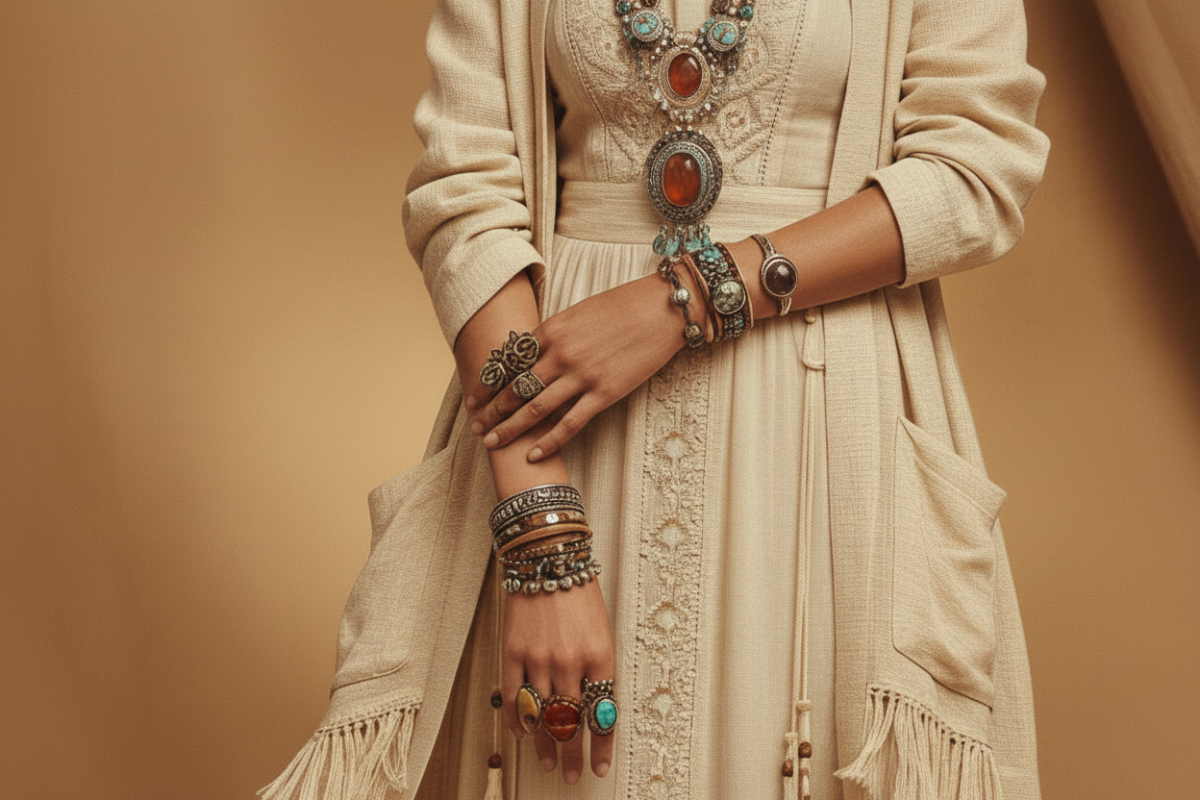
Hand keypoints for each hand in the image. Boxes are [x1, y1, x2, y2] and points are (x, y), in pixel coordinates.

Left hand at [467, 269, 695, 460]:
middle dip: (492, 410)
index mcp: (552, 330)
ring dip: (510, 428)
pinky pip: (570, 423)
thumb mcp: (579, 312)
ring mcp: (582, 375)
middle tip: (475, 427)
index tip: (475, 398)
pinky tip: (533, 454)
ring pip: (535, 408)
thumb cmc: (624, 306)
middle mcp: (561, 354)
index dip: (489, 382)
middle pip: (515, 387)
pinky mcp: (604, 393)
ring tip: (491, 443)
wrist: (663, 309)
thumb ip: (556, 334)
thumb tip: (535, 352)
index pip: (510, 361)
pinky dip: (549, 441)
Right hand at [502, 579, 614, 782]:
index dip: (601, 746)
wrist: (548, 557)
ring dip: (546, 745)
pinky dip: (518, 720)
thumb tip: (593, 707)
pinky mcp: (513, 651)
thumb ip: (597, 668)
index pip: (602, 714)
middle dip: (572, 755)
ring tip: (548, 764)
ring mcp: (539, 658)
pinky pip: (514, 696)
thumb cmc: (579, 591)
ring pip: (542, 715)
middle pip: (571, 722)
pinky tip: (524, 735)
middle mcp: (570, 661)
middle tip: (570, 776)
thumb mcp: (602, 630)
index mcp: (600, 655)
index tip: (600, 768)